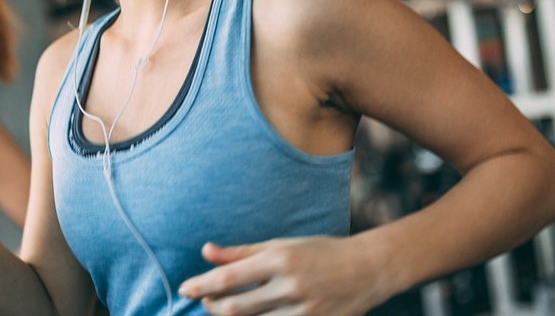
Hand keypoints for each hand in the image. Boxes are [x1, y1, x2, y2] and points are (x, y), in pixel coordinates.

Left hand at [177, 237, 390, 315]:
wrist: (369, 269)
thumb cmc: (320, 252)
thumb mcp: (281, 245)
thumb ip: (241, 252)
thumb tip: (206, 251)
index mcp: (280, 259)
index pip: (229, 277)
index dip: (202, 286)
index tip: (185, 289)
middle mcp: (290, 285)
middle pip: (236, 308)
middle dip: (214, 306)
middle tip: (207, 301)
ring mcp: (304, 310)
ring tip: (228, 308)